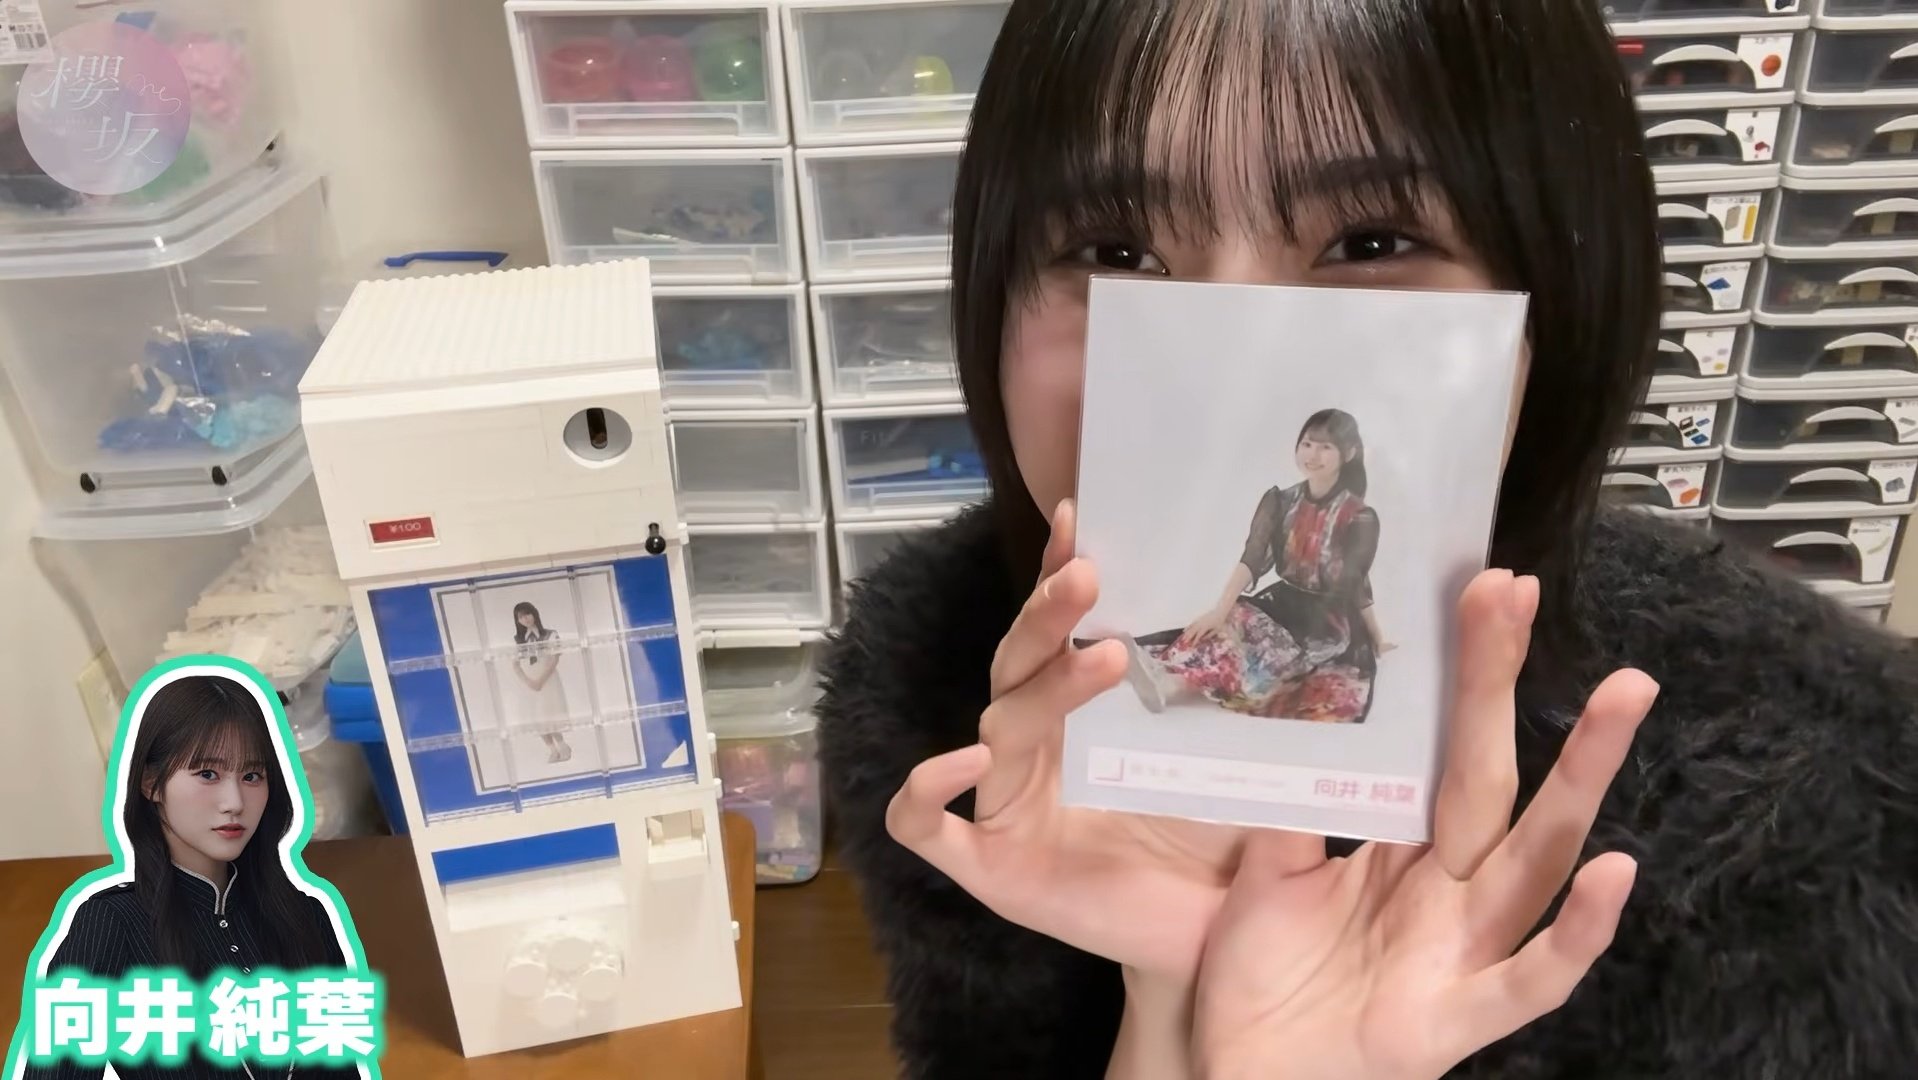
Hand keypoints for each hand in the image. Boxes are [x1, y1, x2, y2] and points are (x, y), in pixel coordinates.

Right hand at [885, 499, 1246, 979]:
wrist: (1212, 944)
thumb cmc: (1217, 850)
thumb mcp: (1236, 761)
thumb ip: (1243, 701)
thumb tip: (1292, 620)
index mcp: (1077, 721)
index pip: (1054, 633)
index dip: (1053, 574)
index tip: (1077, 518)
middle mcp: (1031, 753)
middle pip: (1017, 665)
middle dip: (1046, 615)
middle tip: (1089, 575)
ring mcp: (1003, 807)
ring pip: (996, 722)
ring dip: (1044, 681)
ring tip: (1108, 654)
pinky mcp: (988, 866)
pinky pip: (924, 825)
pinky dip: (927, 787)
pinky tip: (969, 756)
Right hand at [1179, 606, 1229, 646]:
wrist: (1220, 611)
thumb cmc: (1220, 621)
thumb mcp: (1216, 630)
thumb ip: (1209, 635)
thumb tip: (1203, 639)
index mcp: (1205, 627)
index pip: (1199, 635)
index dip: (1195, 641)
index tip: (1192, 646)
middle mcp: (1201, 624)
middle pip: (1193, 631)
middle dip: (1188, 637)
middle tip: (1184, 643)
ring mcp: (1199, 621)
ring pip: (1191, 627)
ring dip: (1187, 633)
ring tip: (1183, 638)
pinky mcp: (1199, 618)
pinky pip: (1192, 623)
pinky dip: (1188, 627)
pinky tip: (1184, 630)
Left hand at [1190, 571, 1654, 1079]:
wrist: (1244, 1078)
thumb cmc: (1262, 980)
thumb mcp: (1266, 876)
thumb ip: (1292, 804)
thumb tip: (1293, 702)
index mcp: (1405, 851)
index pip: (1445, 745)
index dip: (1467, 673)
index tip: (1485, 588)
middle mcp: (1448, 892)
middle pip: (1492, 776)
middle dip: (1509, 687)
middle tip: (1527, 593)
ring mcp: (1462, 953)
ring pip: (1536, 856)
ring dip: (1582, 778)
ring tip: (1621, 695)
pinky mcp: (1459, 1018)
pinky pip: (1533, 975)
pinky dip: (1580, 931)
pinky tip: (1617, 871)